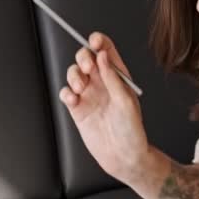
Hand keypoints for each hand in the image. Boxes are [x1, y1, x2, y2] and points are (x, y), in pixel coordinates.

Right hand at [59, 32, 147, 182]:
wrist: (123, 157)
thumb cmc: (132, 131)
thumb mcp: (126, 102)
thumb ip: (113, 78)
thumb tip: (102, 55)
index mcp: (118, 77)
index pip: (106, 51)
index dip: (99, 42)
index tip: (94, 41)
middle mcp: (102, 83)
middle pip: (86, 58)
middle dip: (82, 58)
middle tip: (85, 68)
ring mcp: (89, 95)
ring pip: (73, 73)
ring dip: (73, 75)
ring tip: (80, 88)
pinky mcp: (78, 109)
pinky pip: (66, 93)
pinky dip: (66, 93)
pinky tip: (74, 101)